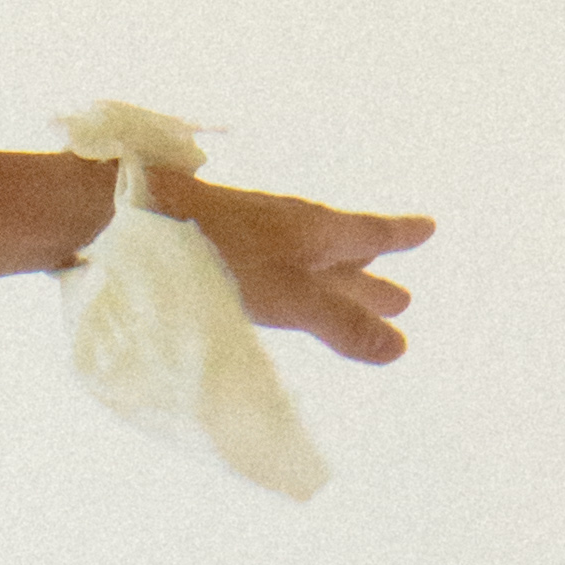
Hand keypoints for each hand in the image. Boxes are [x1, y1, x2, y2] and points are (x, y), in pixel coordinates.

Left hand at [169, 171, 428, 366]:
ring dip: (332, 275)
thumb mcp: (288, 296)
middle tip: (400, 296)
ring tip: (350, 284)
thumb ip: (338, 322)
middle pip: (341, 253)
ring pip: (306, 257)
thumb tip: (398, 347)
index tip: (429, 228)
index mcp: (315, 230)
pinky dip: (291, 276)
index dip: (400, 235)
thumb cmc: (217, 254)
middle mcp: (288, 226)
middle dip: (370, 275)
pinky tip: (274, 283)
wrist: (135, 216)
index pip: (371, 232)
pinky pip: (271, 262)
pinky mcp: (216, 245)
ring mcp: (252, 233)